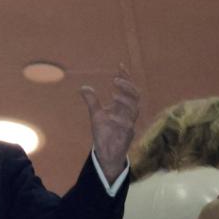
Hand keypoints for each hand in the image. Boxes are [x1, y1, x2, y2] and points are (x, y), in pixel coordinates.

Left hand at [79, 65, 139, 182]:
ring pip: (134, 109)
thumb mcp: (96, 115)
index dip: (126, 77)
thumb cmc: (105, 132)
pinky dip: (120, 120)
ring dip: (125, 100)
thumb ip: (92, 101)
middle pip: (135, 96)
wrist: (107, 153)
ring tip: (113, 95)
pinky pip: (127, 126)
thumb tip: (83, 87)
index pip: (127, 88)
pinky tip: (110, 116)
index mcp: (122, 106)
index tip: (120, 65)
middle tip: (115, 80)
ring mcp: (129, 123)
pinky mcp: (127, 135)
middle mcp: (128, 113)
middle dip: (127, 86)